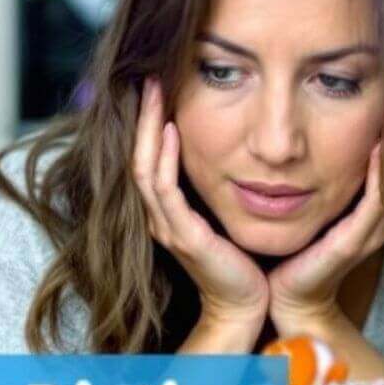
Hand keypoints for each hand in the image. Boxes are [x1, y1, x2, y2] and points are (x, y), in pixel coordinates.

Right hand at [132, 77, 268, 337]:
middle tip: (150, 77)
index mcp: (168, 213)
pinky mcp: (183, 237)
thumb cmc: (242, 264)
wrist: (245, 307)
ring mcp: (168, 227)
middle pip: (138, 156)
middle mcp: (160, 218)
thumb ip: (218, 189)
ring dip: (148, 127)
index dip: (148, 122)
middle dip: (143, 115)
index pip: (148, 158)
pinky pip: (165, 190)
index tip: (159, 87)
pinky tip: (171, 130)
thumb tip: (232, 154)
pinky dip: (165, 158)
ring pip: (145, 167)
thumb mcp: (224, 217)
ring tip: (155, 92)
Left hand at [268, 113, 383, 332]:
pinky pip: (375, 203)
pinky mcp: (351, 244)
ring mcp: (369, 233)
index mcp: (374, 212)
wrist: (290, 296)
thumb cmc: (301, 251)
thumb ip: (328, 180)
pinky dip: (380, 174)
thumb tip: (319, 141)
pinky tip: (377, 147)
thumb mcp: (320, 208)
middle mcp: (380, 221)